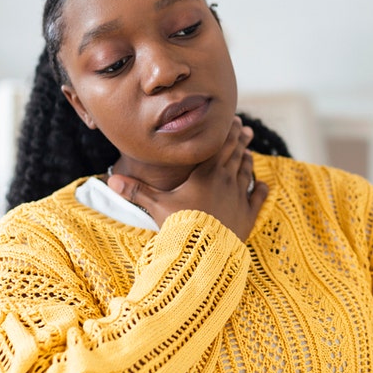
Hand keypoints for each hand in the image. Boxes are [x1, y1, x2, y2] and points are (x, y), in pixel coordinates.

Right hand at [108, 117, 267, 240]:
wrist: (205, 251)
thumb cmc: (180, 225)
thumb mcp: (156, 206)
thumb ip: (136, 191)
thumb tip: (110, 180)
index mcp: (207, 173)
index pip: (221, 145)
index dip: (228, 131)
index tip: (234, 120)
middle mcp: (227, 180)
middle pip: (237, 153)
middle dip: (240, 139)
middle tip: (245, 129)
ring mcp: (240, 197)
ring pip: (247, 171)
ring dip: (248, 160)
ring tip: (248, 153)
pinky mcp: (249, 215)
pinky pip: (258, 197)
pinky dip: (261, 188)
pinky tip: (262, 185)